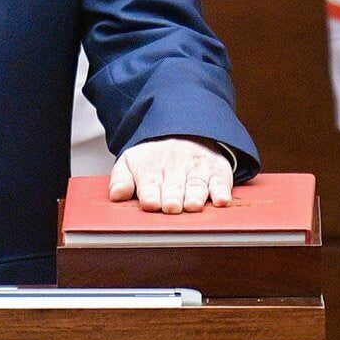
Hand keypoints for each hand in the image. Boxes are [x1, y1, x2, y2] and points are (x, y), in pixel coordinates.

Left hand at [108, 137, 233, 212]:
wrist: (185, 132)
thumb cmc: (155, 157)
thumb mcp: (131, 161)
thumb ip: (121, 179)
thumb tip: (116, 195)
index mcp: (152, 167)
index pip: (150, 181)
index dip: (150, 193)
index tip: (150, 203)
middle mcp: (176, 167)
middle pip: (174, 185)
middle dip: (173, 196)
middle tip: (171, 207)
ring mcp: (198, 169)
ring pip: (197, 184)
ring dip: (195, 194)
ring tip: (192, 205)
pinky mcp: (218, 172)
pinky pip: (222, 182)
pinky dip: (223, 191)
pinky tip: (222, 200)